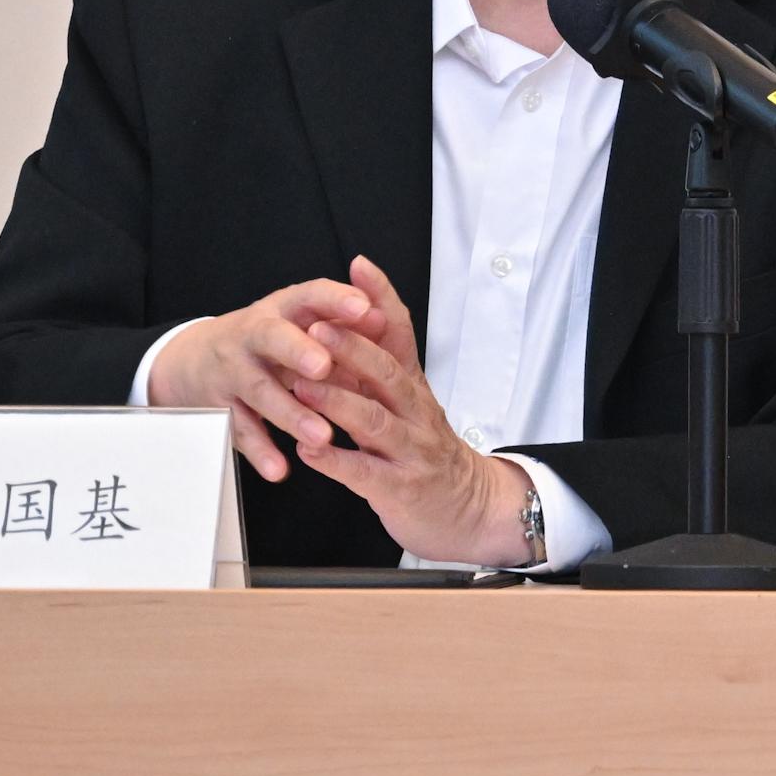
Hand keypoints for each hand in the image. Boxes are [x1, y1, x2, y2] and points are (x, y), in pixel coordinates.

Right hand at [146, 276, 383, 483]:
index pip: (311, 295)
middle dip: (298, 351)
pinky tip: (280, 470)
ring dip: (291, 414)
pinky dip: (261, 452)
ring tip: (322, 435)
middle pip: (273, 338)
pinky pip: (241, 430)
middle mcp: (254, 334)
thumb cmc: (270, 338)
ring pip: (261, 390)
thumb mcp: (301, 319)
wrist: (195, 359)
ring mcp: (234, 370)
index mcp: (284, 307)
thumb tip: (382, 319)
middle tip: (324, 366)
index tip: (364, 308)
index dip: (336, 300)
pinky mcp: (222, 406)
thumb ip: (342, 320)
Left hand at [281, 255, 533, 566]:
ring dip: (338, 401)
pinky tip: (309, 450)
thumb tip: (342, 330)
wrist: (472, 508)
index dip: (381, 299)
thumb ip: (377, 375)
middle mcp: (417, 413)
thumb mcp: (409, 406)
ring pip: (375, 420)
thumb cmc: (427, 455)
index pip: (400, 333)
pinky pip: (365, 473)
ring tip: (302, 386)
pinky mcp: (400, 488)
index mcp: (414, 388)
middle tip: (316, 326)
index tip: (358, 267)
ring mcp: (411, 451)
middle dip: (352, 347)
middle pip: (387, 372)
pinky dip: (336, 460)